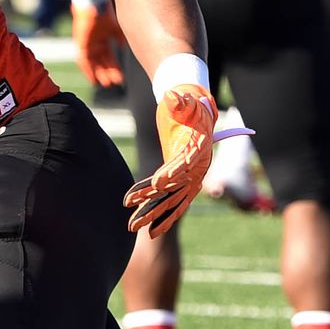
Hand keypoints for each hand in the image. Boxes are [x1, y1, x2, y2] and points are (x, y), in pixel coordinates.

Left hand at [71, 3, 125, 86]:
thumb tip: (123, 48)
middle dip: (108, 72)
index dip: (114, 67)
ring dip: (99, 73)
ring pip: (93, 63)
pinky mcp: (80, 42)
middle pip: (101, 62)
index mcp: (103, 39)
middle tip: (115, 83)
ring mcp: (86, 43)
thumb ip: (119, 37)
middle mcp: (94, 43)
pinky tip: (92, 77)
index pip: (109, 57)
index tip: (120, 78)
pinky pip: (83, 59)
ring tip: (106, 83)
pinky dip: (87, 69)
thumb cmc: (104, 11)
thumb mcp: (115, 27)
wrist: (94, 2)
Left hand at [124, 83, 218, 237]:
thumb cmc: (186, 106)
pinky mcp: (185, 183)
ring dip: (152, 215)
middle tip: (133, 218)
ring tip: (132, 227)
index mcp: (198, 148)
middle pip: (174, 188)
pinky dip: (163, 216)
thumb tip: (172, 96)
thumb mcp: (184, 101)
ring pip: (171, 200)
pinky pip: (174, 202)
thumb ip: (179, 101)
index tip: (158, 183)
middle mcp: (196, 167)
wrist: (196, 113)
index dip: (172, 172)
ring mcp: (191, 178)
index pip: (184, 162)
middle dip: (153, 204)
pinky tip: (149, 232)